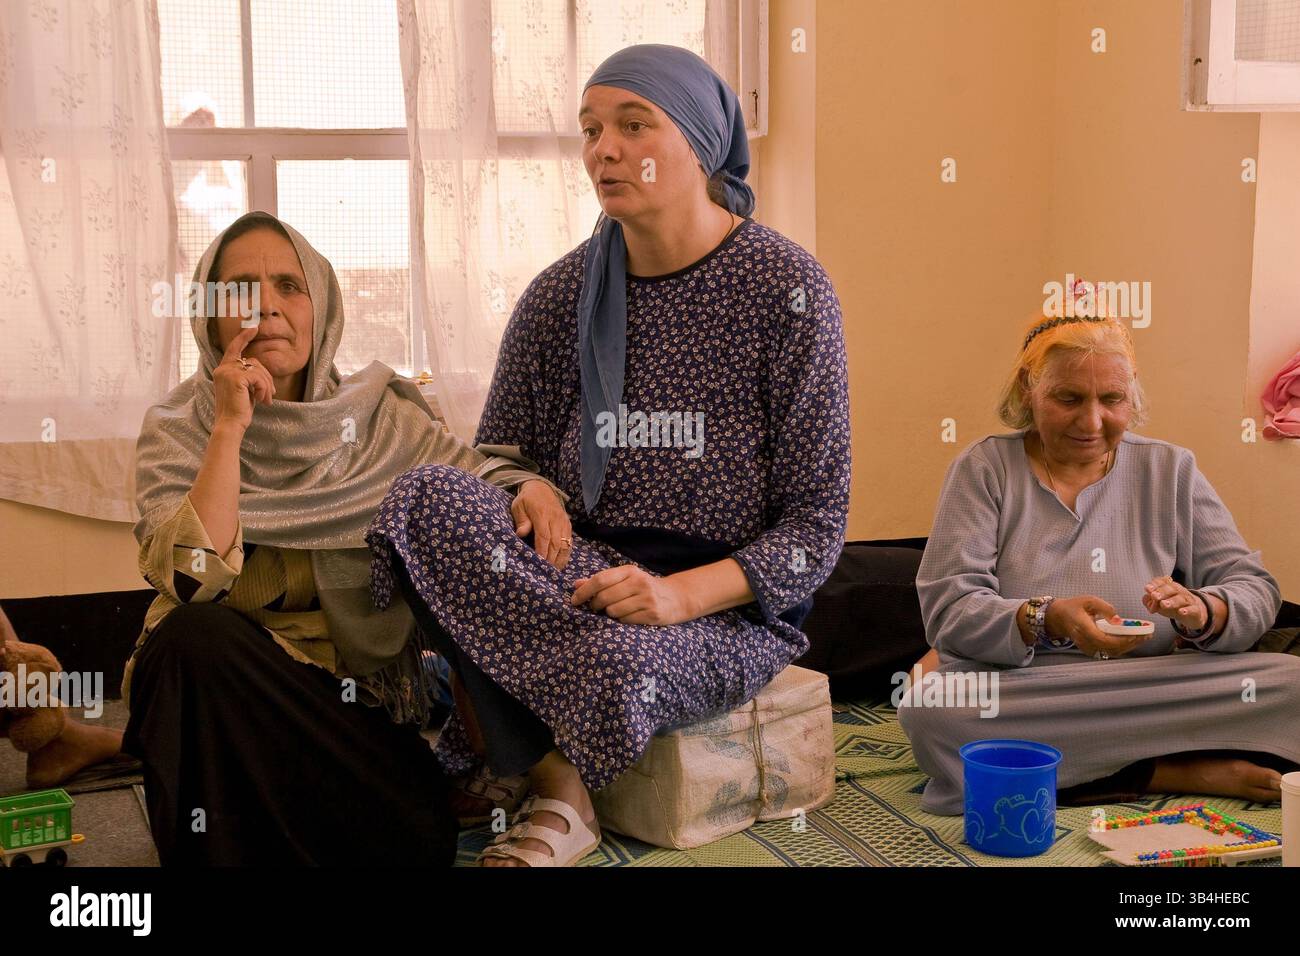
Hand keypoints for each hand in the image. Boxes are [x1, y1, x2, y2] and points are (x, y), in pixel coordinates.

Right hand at [212, 324, 273, 429]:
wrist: (230, 424)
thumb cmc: (238, 411)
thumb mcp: (244, 390)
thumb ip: (249, 378)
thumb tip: (264, 373)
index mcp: (222, 370)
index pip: (234, 348)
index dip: (244, 337)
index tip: (254, 328)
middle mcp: (222, 368)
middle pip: (253, 362)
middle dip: (266, 377)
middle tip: (271, 394)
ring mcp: (227, 372)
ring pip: (258, 370)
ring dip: (267, 385)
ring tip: (266, 400)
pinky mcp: (236, 378)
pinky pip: (258, 377)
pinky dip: (264, 389)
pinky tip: (262, 400)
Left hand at [510, 479, 571, 569]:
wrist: (542, 489)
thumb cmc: (527, 500)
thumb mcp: (519, 506)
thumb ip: (521, 520)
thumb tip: (521, 533)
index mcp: (542, 514)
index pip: (544, 536)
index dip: (542, 551)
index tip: (539, 563)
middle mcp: (555, 519)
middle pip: (556, 542)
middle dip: (551, 559)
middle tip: (546, 572)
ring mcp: (564, 522)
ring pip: (565, 544)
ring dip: (560, 559)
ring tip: (554, 571)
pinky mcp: (568, 525)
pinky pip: (569, 542)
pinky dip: (566, 554)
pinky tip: (560, 563)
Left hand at [571, 565, 693, 625]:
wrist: (675, 598)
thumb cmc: (643, 589)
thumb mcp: (625, 580)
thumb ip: (601, 581)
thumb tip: (575, 584)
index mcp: (630, 571)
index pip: (600, 580)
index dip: (584, 592)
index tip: (574, 601)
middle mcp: (639, 582)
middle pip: (604, 597)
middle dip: (596, 605)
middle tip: (597, 607)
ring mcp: (647, 598)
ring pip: (613, 611)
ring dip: (610, 614)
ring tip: (618, 610)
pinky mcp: (653, 614)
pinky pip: (625, 621)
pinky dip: (622, 620)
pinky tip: (630, 616)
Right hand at [1045, 595, 1145, 658]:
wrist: (1060, 618)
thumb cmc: (1074, 607)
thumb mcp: (1089, 600)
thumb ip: (1104, 608)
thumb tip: (1119, 621)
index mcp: (1082, 627)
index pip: (1103, 639)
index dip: (1121, 639)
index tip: (1136, 635)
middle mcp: (1085, 641)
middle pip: (1111, 648)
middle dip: (1131, 643)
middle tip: (1146, 635)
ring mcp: (1087, 647)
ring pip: (1111, 652)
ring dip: (1129, 646)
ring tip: (1143, 638)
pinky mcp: (1091, 650)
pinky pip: (1109, 651)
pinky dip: (1122, 647)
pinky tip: (1132, 640)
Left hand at [1142, 575, 1205, 631]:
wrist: (1194, 613)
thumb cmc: (1173, 606)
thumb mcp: (1159, 603)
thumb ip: (1150, 601)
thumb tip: (1146, 600)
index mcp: (1169, 587)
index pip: (1162, 582)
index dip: (1155, 585)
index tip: (1147, 589)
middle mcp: (1179, 591)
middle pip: (1171, 589)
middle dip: (1162, 592)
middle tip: (1154, 596)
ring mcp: (1188, 600)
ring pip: (1180, 599)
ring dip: (1172, 601)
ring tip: (1164, 604)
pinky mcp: (1195, 610)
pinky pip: (1192, 609)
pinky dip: (1187, 610)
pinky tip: (1181, 612)